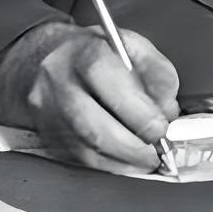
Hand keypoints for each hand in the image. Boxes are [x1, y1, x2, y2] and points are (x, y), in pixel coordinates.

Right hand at [0, 22, 180, 173]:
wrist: (45, 59)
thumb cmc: (96, 53)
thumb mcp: (133, 45)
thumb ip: (157, 72)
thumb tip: (167, 109)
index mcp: (85, 53)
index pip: (111, 84)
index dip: (140, 112)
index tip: (161, 126)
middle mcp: (59, 84)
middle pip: (94, 126)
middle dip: (133, 146)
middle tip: (157, 149)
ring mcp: (48, 114)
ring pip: (86, 151)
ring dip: (124, 161)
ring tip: (148, 158)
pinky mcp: (47, 138)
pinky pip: (80, 162)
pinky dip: (110, 166)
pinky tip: (128, 161)